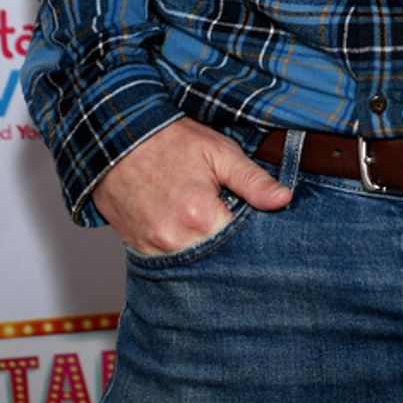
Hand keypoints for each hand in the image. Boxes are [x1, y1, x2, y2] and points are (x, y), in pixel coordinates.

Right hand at [93, 116, 291, 255]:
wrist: (118, 137)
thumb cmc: (171, 140)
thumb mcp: (219, 152)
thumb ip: (253, 180)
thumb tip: (284, 199)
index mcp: (201, 216)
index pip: (240, 244)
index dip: (251, 233)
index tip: (253, 222)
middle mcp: (176, 239)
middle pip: (216, 259)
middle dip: (228, 247)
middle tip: (228, 220)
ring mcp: (154, 248)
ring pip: (192, 264)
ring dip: (203, 250)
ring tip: (205, 223)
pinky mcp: (138, 250)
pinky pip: (168, 262)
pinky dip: (180, 250)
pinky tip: (185, 230)